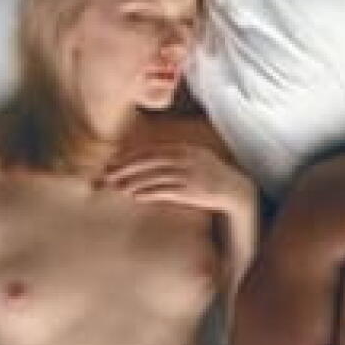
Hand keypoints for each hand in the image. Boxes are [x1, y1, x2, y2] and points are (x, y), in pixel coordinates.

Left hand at [100, 143, 253, 215]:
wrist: (237, 191)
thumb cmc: (212, 177)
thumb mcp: (196, 159)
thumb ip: (175, 156)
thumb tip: (149, 161)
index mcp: (186, 148)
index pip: (151, 150)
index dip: (130, 156)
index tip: (112, 162)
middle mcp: (187, 159)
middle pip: (149, 162)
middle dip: (125, 168)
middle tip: (107, 175)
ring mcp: (190, 174)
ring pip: (154, 177)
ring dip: (133, 182)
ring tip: (116, 187)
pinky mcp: (193, 191)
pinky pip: (166, 191)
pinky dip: (149, 193)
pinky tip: (136, 196)